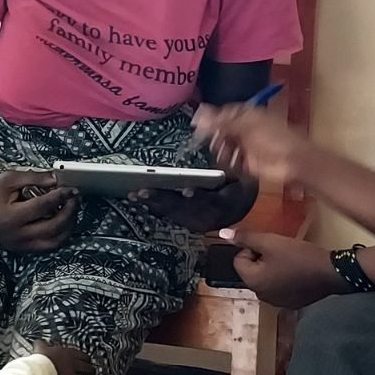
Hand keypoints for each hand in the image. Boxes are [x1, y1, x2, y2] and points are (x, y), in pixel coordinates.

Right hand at [0, 170, 78, 251]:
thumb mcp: (10, 179)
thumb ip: (35, 179)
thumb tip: (58, 180)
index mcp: (11, 217)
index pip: (44, 207)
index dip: (61, 197)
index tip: (71, 189)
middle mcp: (15, 235)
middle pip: (53, 227)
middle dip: (69, 213)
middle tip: (75, 199)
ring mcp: (18, 245)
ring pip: (53, 242)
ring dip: (68, 227)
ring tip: (72, 211)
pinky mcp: (20, 248)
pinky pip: (46, 245)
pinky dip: (58, 235)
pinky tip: (62, 221)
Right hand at [33, 341, 96, 374]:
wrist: (42, 368)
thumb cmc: (42, 358)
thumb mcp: (42, 348)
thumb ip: (42, 345)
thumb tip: (38, 342)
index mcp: (69, 355)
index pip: (81, 355)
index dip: (86, 358)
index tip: (87, 360)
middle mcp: (73, 366)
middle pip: (86, 368)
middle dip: (90, 371)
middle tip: (93, 373)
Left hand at [127, 179, 253, 231]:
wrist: (240, 208)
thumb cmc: (237, 186)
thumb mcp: (237, 174)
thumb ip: (226, 167)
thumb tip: (218, 150)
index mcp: (223, 204)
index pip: (210, 201)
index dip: (197, 197)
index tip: (186, 192)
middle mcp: (209, 218)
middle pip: (184, 209)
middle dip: (162, 200)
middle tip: (142, 191)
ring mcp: (197, 224)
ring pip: (173, 214)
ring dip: (152, 205)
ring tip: (134, 195)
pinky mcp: (188, 224)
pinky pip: (170, 216)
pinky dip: (155, 207)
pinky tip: (141, 200)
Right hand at [193, 104, 308, 187]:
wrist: (293, 162)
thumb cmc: (276, 139)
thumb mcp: (246, 126)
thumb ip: (222, 122)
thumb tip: (201, 114)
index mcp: (248, 115)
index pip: (225, 113)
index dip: (212, 117)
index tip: (198, 122)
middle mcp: (247, 130)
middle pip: (223, 131)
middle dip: (216, 136)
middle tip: (210, 139)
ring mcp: (248, 147)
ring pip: (226, 147)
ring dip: (222, 150)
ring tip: (222, 151)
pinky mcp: (249, 163)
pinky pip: (233, 163)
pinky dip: (230, 163)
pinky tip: (230, 162)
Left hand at [222, 229, 347, 309]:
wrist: (330, 273)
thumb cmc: (298, 256)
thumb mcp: (271, 241)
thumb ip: (246, 238)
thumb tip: (222, 234)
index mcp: (252, 281)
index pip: (239, 260)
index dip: (253, 248)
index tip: (272, 246)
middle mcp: (260, 295)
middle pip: (252, 271)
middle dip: (262, 259)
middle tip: (281, 251)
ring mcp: (275, 302)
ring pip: (266, 279)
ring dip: (273, 269)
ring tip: (291, 261)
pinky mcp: (290, 303)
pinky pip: (279, 288)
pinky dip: (284, 280)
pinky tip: (298, 273)